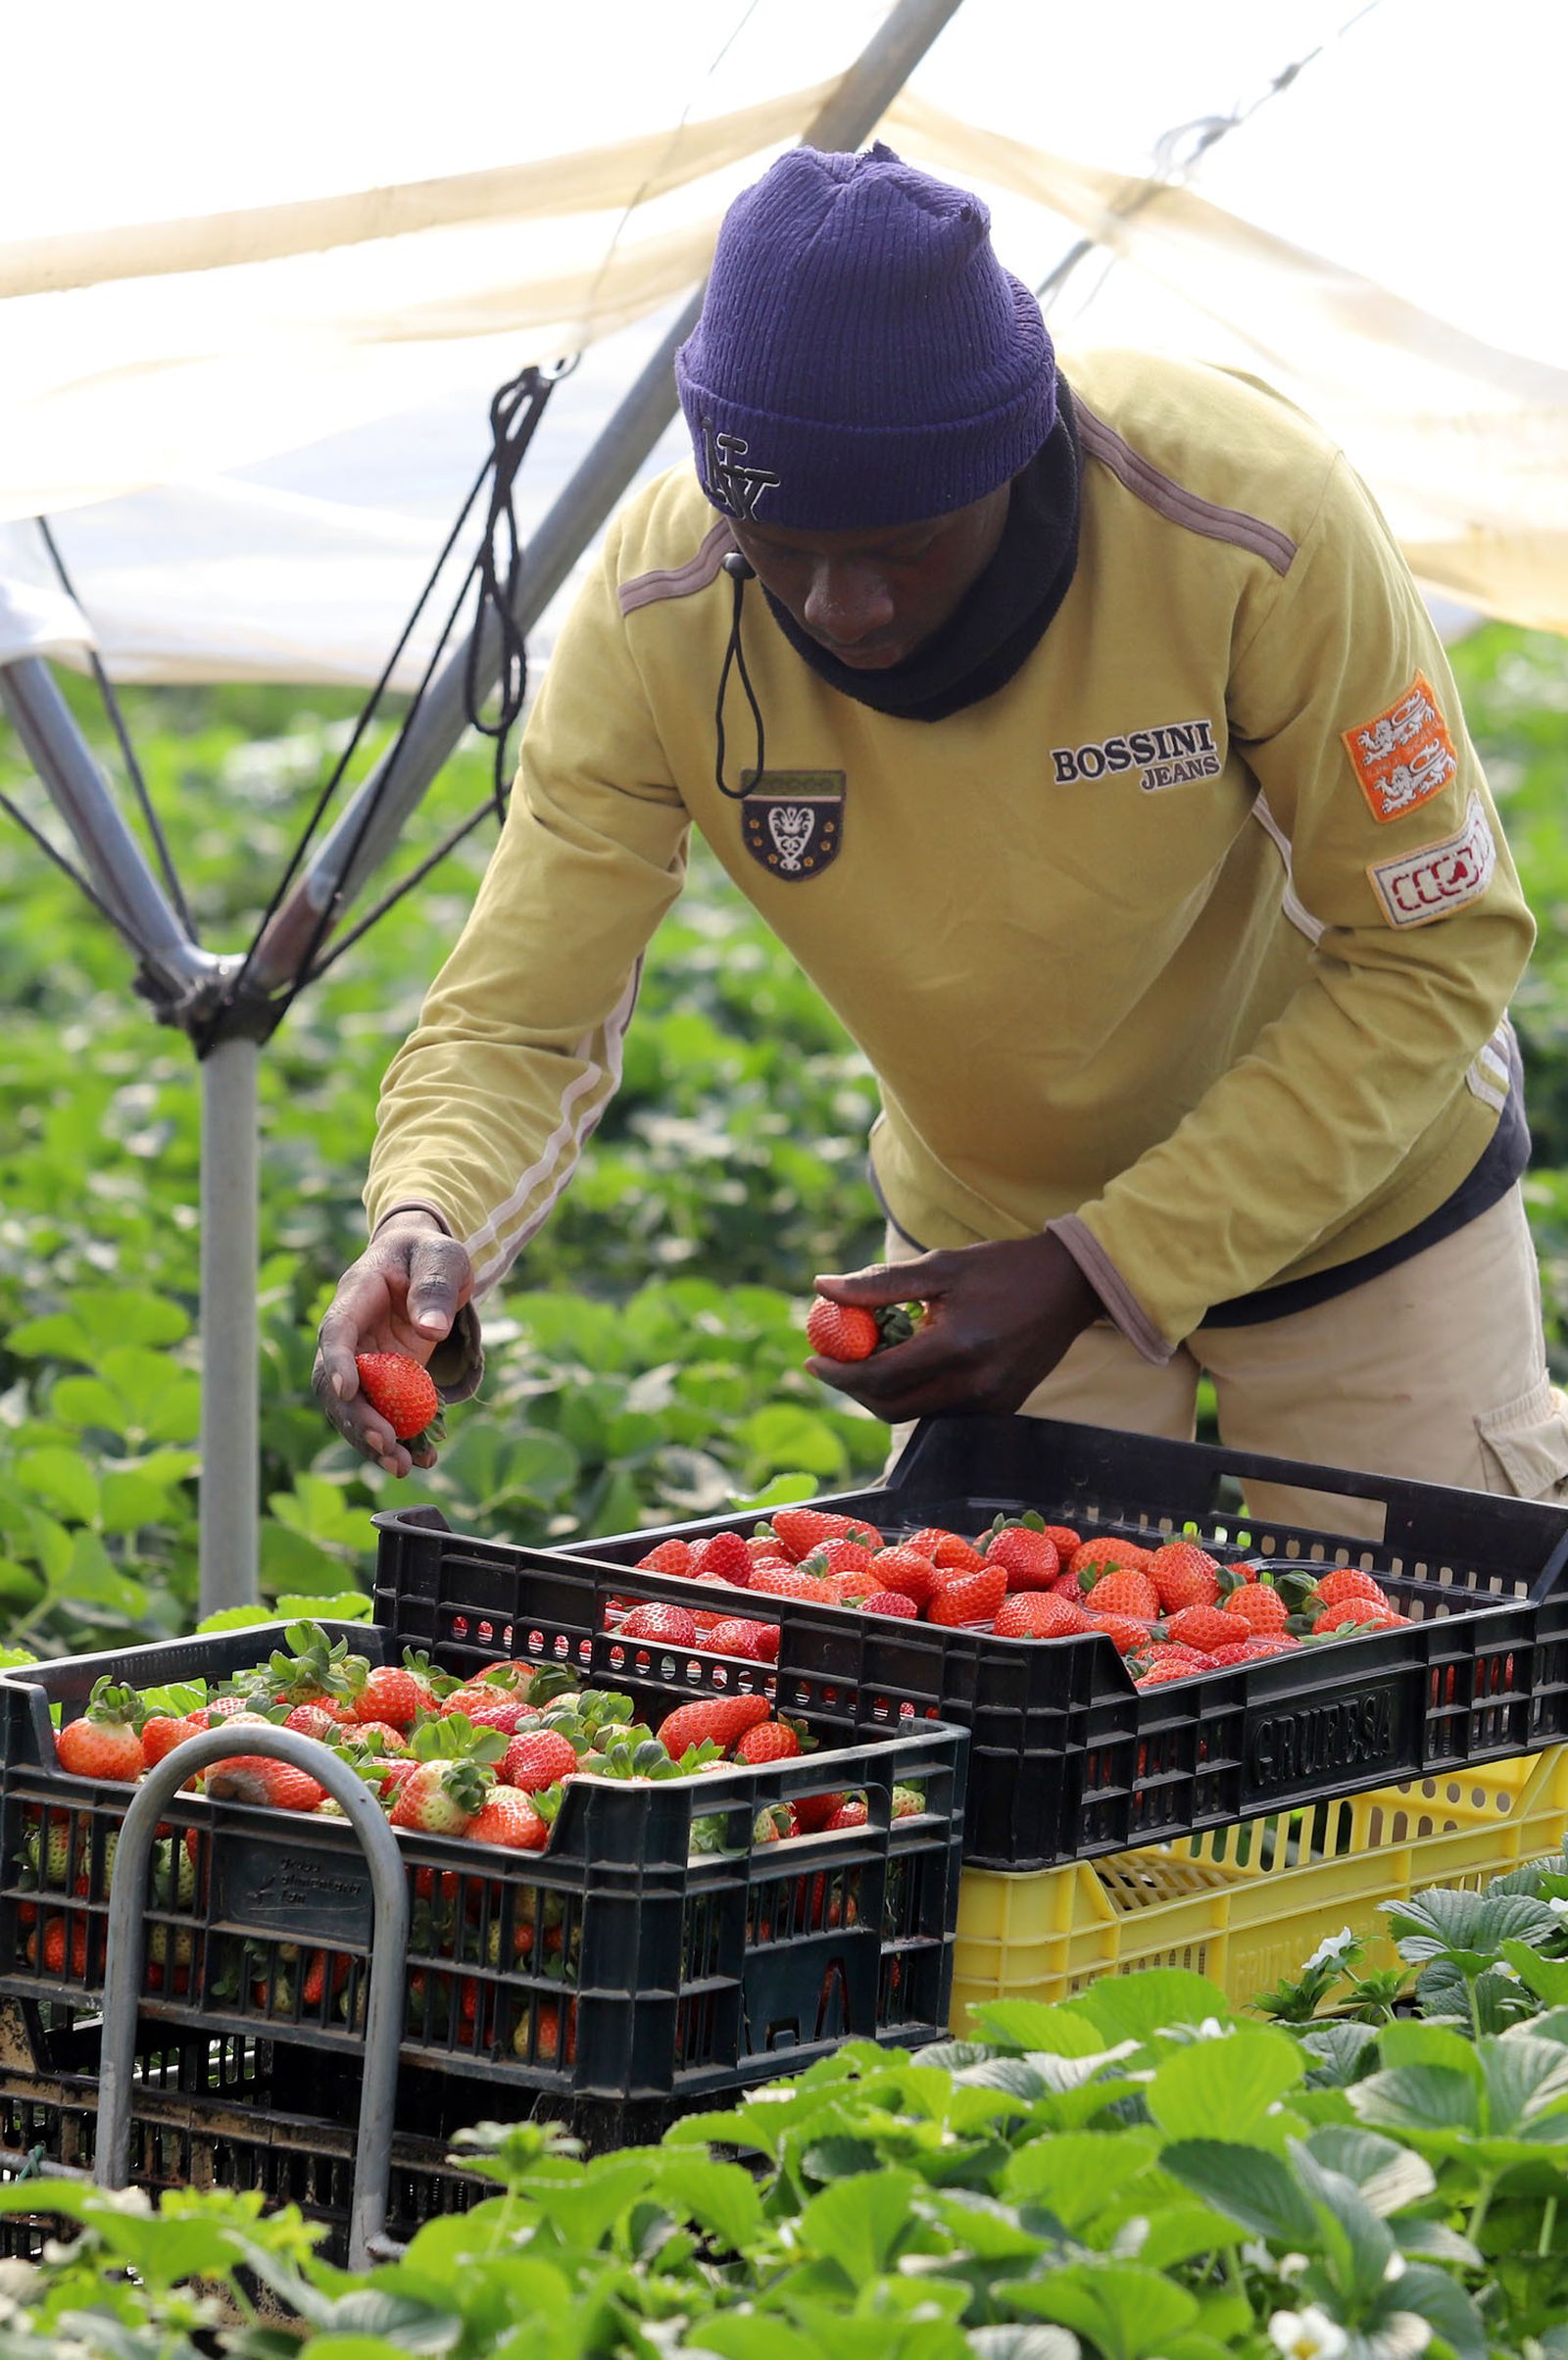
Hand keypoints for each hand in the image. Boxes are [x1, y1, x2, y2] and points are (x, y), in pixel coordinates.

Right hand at [312, 1212, 473, 1476]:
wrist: (426, 1264)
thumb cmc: (430, 1254)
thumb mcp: (442, 1258)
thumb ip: (435, 1287)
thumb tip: (431, 1329)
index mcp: (356, 1296)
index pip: (337, 1331)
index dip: (338, 1361)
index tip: (347, 1389)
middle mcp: (351, 1333)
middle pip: (336, 1382)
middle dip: (357, 1417)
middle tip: (385, 1443)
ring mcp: (363, 1360)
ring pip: (353, 1408)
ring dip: (371, 1440)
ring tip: (401, 1467)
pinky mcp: (382, 1380)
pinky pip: (381, 1414)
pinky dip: (397, 1438)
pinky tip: (420, 1460)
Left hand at [806, 1233, 1101, 1422]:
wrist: (1069, 1285)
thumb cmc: (1000, 1268)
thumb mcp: (940, 1266)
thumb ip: (880, 1284)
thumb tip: (822, 1288)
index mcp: (956, 1346)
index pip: (879, 1377)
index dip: (839, 1374)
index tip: (814, 1360)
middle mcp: (975, 1384)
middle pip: (892, 1407)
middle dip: (855, 1390)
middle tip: (835, 1364)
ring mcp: (992, 1402)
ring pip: (917, 1413)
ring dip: (885, 1393)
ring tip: (871, 1359)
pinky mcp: (1003, 1408)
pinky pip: (945, 1410)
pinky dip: (919, 1393)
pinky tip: (911, 1364)